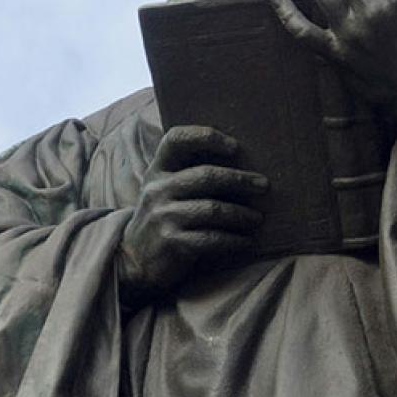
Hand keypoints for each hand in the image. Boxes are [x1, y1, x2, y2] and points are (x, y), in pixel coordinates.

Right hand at [119, 126, 266, 301]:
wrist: (133, 259)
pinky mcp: (172, 242)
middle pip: (206, 176)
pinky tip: (246, 241)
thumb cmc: (161, 218)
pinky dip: (234, 240)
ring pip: (213, 209)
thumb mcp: (163, 190)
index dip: (206, 137)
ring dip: (242, 214)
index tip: (234, 147)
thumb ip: (187, 173)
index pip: (176, 139)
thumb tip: (241, 163)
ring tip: (257, 218)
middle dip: (240, 180)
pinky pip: (212, 238)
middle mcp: (157, 190)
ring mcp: (163, 216)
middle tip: (263, 186)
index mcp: (157, 171)